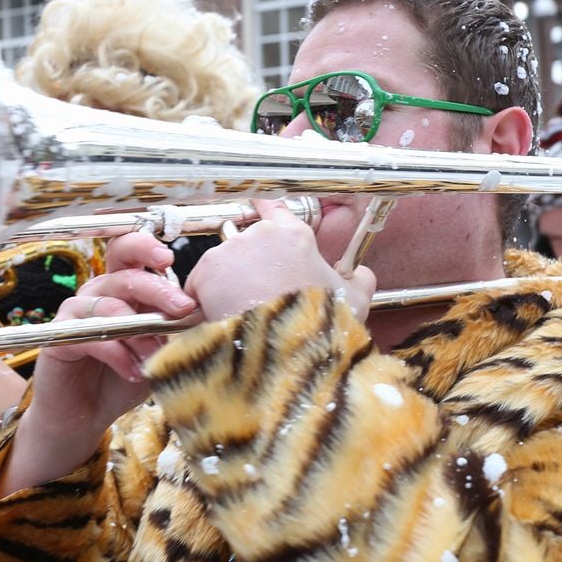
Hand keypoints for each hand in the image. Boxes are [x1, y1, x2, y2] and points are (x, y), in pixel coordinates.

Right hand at [0, 232, 196, 498]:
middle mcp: (97, 294)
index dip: (145, 248)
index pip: (129, 254)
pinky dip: (116, 353)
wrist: (84, 416)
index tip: (169, 258)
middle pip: (124, 275)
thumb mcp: (156, 352)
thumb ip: (172, 330)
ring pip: (108, 304)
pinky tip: (132, 371)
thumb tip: (205, 315)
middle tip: (182, 307)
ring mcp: (75, 314)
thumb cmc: (122, 379)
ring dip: (138, 330)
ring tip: (157, 354)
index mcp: (121, 289)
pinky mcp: (59, 338)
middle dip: (157, 288)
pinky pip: (90, 336)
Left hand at [186, 199, 375, 322]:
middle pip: (244, 244)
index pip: (273, 208)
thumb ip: (360, 279)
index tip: (257, 215)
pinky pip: (199, 285)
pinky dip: (206, 301)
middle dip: (246, 268)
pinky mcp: (206, 270)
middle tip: (257, 297)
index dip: (264, 214)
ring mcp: (231, 250)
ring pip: (221, 265)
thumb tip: (362, 273)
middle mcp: (261, 234)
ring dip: (226, 285)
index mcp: (296, 235)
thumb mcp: (355, 301)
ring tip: (243, 312)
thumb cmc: (320, 327)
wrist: (288, 352)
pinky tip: (225, 318)